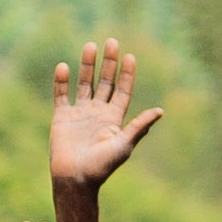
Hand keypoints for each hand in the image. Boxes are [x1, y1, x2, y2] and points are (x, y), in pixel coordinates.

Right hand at [47, 38, 162, 188]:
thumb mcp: (124, 145)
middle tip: (112, 42)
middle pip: (105, 82)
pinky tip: (63, 66)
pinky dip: (61, 82)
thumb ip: (138, 126)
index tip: (130, 56)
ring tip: (90, 46)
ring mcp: (80, 114)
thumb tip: (160, 111)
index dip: (127, 74)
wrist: (75, 179)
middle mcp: (98, 113)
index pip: (123, 91)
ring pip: (84, 84)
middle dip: (109, 63)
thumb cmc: (102, 166)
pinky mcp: (62, 117)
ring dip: (87, 66)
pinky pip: (61, 95)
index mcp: (114, 119)